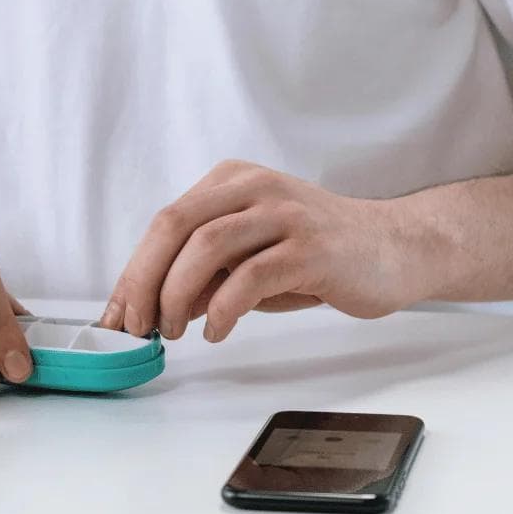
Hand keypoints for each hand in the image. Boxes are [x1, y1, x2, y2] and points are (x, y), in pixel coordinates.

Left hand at [100, 160, 421, 341]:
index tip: (118, 314)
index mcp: (232, 181)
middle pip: (175, 226)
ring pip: (207, 246)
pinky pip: (251, 277)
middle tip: (136, 326)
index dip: (133, 271)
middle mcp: (255, 187)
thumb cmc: (316, 257)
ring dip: (177, 296)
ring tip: (174, 331)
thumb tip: (152, 309)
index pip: (165, 222)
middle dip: (144, 282)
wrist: (395, 249)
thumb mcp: (249, 259)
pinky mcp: (311, 247)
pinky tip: (216, 331)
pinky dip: (222, 309)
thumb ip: (204, 275)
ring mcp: (285, 214)